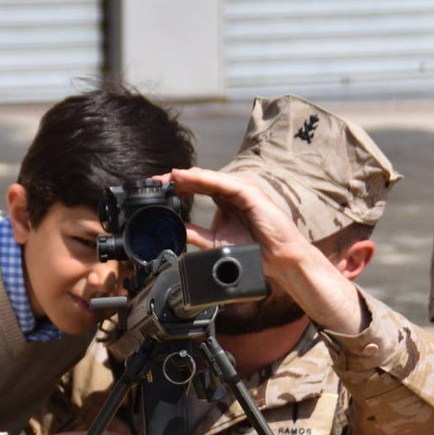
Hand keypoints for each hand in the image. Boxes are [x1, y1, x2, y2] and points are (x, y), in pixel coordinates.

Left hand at [170, 167, 311, 266]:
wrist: (278, 257)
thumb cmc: (253, 249)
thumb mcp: (214, 241)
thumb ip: (195, 232)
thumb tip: (174, 229)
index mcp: (225, 199)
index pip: (196, 187)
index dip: (176, 187)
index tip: (157, 189)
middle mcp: (231, 191)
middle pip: (200, 179)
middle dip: (177, 179)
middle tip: (156, 181)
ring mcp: (241, 189)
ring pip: (209, 178)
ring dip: (188, 176)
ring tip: (169, 177)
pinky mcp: (249, 192)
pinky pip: (223, 183)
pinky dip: (204, 179)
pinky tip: (189, 179)